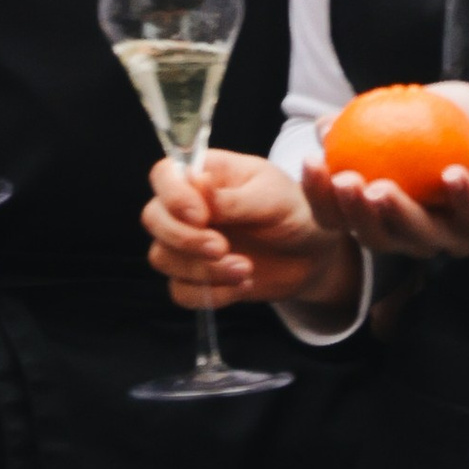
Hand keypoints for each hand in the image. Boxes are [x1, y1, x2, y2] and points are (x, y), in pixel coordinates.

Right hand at [143, 148, 357, 312]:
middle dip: (185, 239)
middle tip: (223, 248)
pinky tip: (241, 286)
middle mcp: (189, 207)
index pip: (164, 175)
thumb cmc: (295, 211)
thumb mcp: (272, 197)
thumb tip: (196, 183)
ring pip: (163, 257)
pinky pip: (180, 290)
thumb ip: (233, 197)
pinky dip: (209, 294)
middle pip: (153, 219)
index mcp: (205, 174)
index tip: (202, 216)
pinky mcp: (198, 276)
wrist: (314, 254)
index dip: (173, 196)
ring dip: (202, 269)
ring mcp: (190, 243)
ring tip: (246, 269)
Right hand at [307, 81, 468, 264]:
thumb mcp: (403, 108)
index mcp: (389, 211)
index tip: (312, 162)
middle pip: (379, 239)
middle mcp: (420, 232)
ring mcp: (459, 236)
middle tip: (345, 182)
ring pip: (425, 239)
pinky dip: (463, 200)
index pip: (345, 216)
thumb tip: (322, 127)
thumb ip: (365, 119)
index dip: (322, 197)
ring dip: (401, 217)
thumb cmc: (451, 117)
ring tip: (381, 187)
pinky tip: (449, 175)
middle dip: (356, 217)